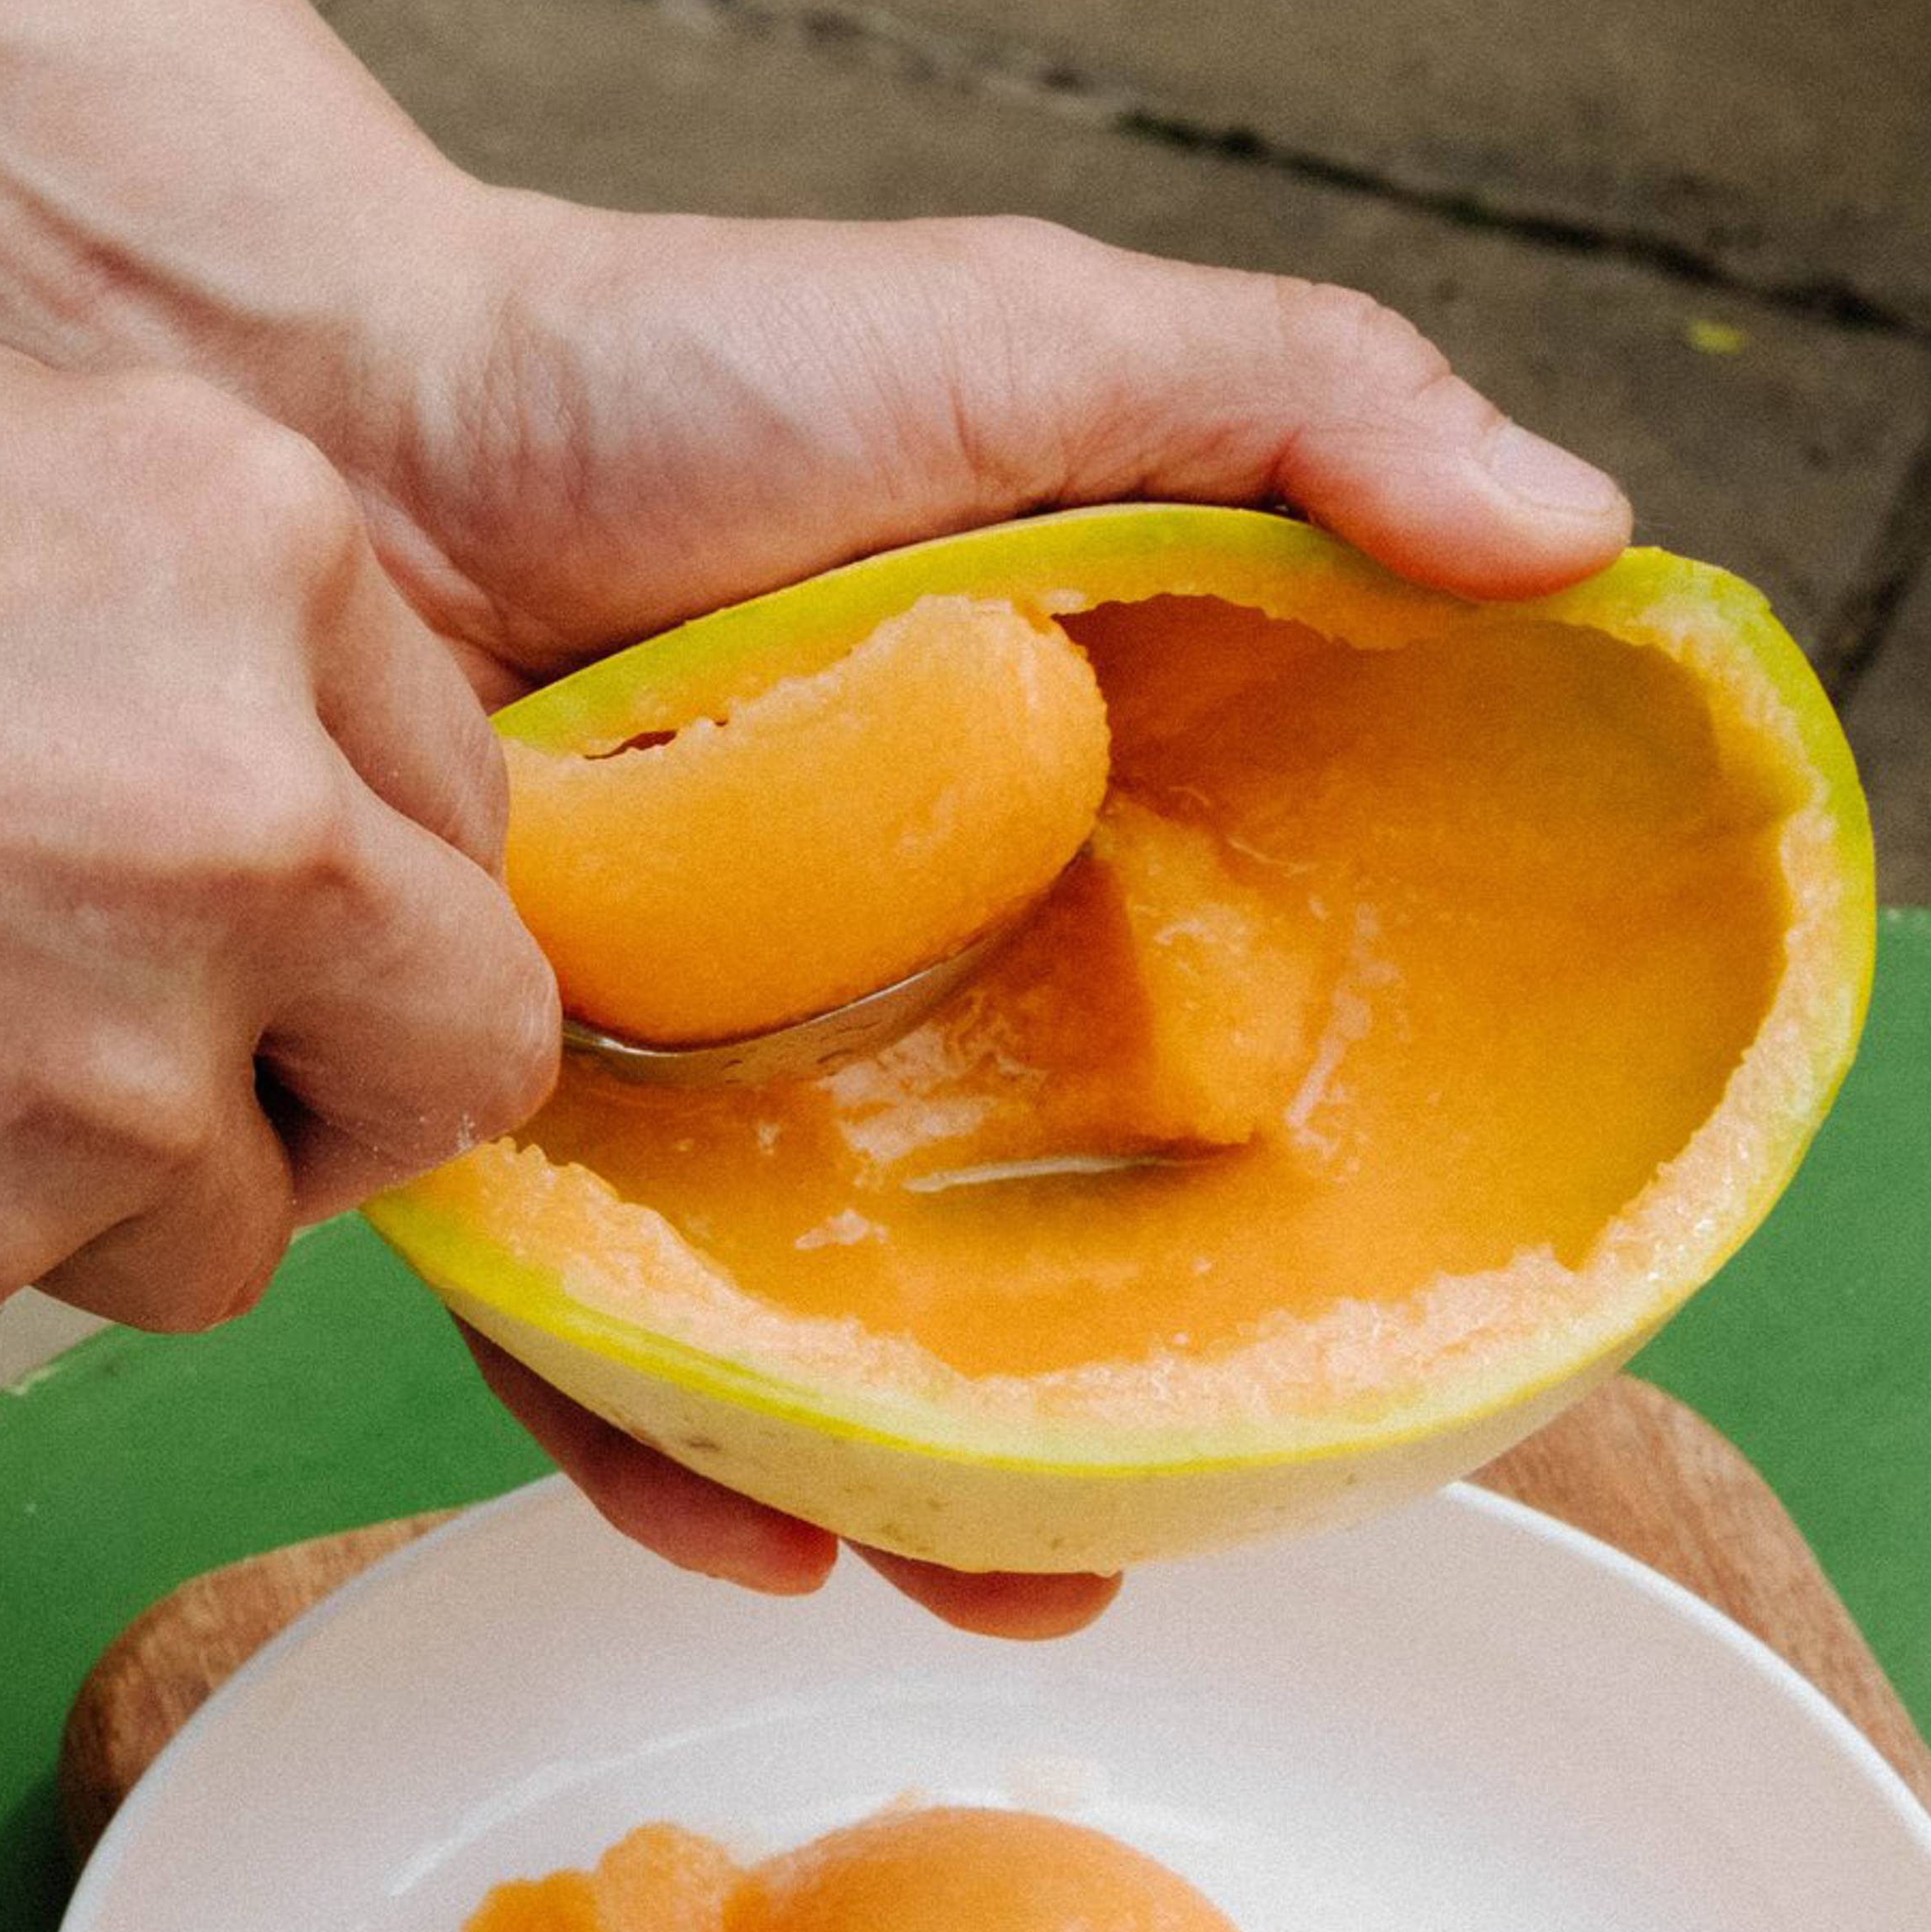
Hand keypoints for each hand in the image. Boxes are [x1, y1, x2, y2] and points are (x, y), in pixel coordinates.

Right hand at [0, 328, 555, 1352]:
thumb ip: (199, 617)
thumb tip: (338, 781)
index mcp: (245, 550)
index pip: (462, 804)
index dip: (363, 878)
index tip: (270, 907)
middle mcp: (239, 806)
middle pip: (463, 1038)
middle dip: (352, 1072)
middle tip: (215, 1058)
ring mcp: (118, 1054)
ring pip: (250, 1210)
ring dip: (129, 1173)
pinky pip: (51, 1282)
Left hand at [313, 192, 1636, 1635]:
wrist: (341, 406)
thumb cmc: (683, 364)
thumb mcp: (1037, 342)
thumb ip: (1310, 408)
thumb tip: (1588, 533)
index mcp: (1052, 833)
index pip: (1220, 1047)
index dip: (1310, 1190)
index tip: (1399, 1309)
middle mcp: (899, 982)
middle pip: (1044, 1235)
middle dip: (1121, 1413)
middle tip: (1193, 1526)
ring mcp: (711, 1067)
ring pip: (833, 1333)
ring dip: (921, 1495)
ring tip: (1006, 1589)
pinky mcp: (522, 1119)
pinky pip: (594, 1331)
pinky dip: (663, 1451)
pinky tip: (753, 1533)